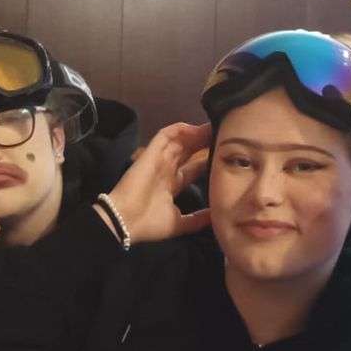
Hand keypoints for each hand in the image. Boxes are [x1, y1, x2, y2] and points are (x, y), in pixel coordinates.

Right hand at [103, 122, 212, 243]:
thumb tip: (216, 215)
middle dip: (204, 143)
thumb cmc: (149, 223)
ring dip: (196, 134)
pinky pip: (165, 135)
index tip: (224, 156)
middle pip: (188, 151)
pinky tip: (195, 128)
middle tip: (223, 135)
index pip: (193, 169)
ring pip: (179, 140)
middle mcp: (166, 170)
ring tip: (214, 126)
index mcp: (171, 186)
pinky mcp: (151, 153)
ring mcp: (158, 160)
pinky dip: (180, 130)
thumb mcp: (179, 223)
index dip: (207, 161)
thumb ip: (197, 219)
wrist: (126, 221)